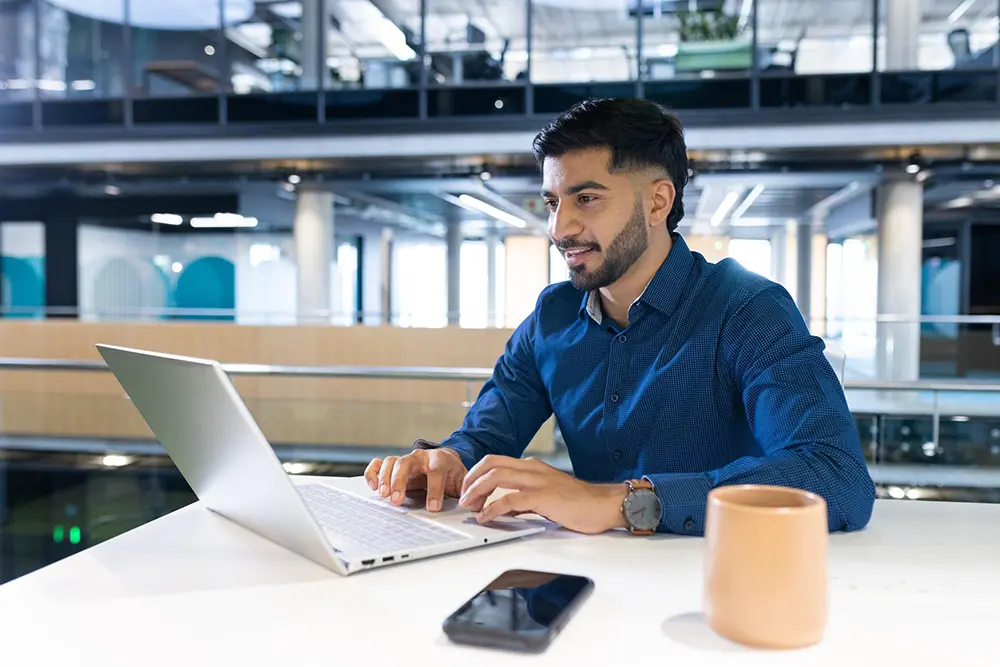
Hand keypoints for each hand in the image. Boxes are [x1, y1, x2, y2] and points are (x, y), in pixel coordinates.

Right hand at [364, 447, 466, 511]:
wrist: (444, 461)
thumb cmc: (452, 473)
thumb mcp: (463, 480)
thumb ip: (468, 491)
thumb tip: (474, 504)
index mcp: (440, 459)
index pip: (436, 471)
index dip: (435, 490)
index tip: (433, 508)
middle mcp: (420, 457)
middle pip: (406, 463)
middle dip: (400, 482)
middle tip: (397, 501)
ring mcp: (405, 459)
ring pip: (391, 462)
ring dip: (385, 479)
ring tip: (384, 495)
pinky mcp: (393, 465)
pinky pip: (378, 464)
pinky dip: (372, 473)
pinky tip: (372, 487)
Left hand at [458, 455, 628, 533]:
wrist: (604, 505)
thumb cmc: (579, 503)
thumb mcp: (546, 497)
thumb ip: (524, 499)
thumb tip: (504, 508)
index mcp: (532, 467)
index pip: (495, 461)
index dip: (476, 473)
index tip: (467, 490)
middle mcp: (533, 468)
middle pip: (491, 464)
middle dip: (471, 480)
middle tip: (463, 498)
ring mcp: (538, 481)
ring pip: (496, 477)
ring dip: (477, 491)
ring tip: (469, 507)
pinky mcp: (543, 496)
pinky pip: (510, 499)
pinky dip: (492, 507)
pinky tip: (486, 517)